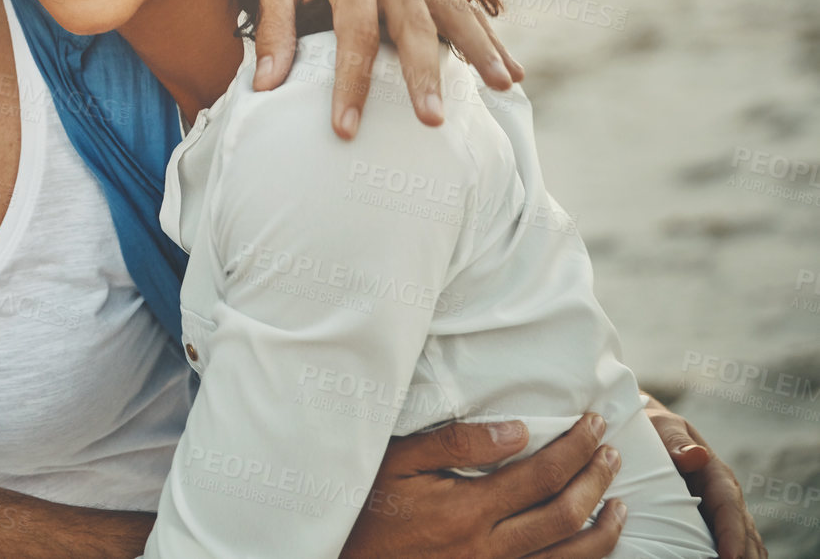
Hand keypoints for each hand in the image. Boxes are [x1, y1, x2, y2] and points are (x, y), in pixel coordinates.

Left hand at [257, 0, 522, 138]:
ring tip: (502, 87)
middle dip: (424, 75)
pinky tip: (509, 73)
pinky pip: (467, 11)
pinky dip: (490, 41)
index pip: (354, 37)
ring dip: (481, 51)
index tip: (346, 128)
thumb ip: (273, 28)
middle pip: (414, 28)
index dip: (351, 84)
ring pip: (456, 14)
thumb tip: (265, 85)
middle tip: (432, 119)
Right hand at [340, 415, 628, 558]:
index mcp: (467, 510)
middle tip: (612, 452)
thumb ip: (455, 443)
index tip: (594, 423)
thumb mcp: (397, 462)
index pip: (541, 474)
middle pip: (566, 515)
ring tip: (620, 502)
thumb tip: (516, 430)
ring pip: (571, 558)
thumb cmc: (368, 505)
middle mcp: (489, 549)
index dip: (576, 447)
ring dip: (605, 529)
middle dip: (597, 479)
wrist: (347, 558)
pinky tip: (593, 547)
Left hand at [643, 396, 765, 558]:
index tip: (729, 556)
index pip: (729, 506)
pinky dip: (732, 555)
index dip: (732, 533)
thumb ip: (678, 441)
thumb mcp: (664, 427)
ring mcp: (717, 512)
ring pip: (741, 541)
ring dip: (742, 556)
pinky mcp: (707, 522)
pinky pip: (724, 543)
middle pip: (742, 530)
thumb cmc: (655, 429)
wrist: (649, 430)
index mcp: (716, 474)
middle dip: (744, 553)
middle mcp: (723, 496)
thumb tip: (697, 456)